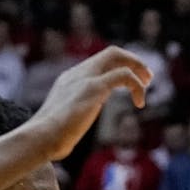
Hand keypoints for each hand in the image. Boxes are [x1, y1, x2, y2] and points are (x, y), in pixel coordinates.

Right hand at [29, 46, 151, 160]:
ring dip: (138, 69)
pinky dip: (137, 86)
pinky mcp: (94, 88)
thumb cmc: (50, 136)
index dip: (119, 66)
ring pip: (118, 57)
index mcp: (71, 78)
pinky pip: (124, 75)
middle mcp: (78, 73)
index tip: (132, 80)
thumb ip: (70, 118)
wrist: (42, 137)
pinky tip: (140, 103)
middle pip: (111, 53)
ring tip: (147, 85)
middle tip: (147, 77)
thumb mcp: (63, 121)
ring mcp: (86, 78)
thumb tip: (68, 133)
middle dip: (133, 61)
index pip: (100, 62)